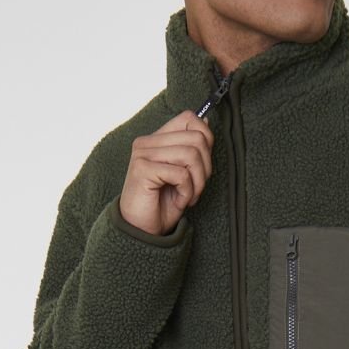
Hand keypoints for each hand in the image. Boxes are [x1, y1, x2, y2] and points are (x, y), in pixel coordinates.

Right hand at [117, 108, 214, 237]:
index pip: (189, 118)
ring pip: (191, 155)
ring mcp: (143, 154)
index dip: (206, 139)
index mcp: (156, 139)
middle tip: (197, 188)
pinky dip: (187, 192)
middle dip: (205, 167)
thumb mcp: (184, 173)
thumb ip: (192, 148)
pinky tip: (178, 201)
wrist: (142, 230)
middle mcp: (147, 142)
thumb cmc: (162, 203)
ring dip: (197, 182)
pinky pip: (181, 174)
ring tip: (188, 196)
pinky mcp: (142, 169)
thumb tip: (205, 121)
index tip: (202, 164)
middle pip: (196, 138)